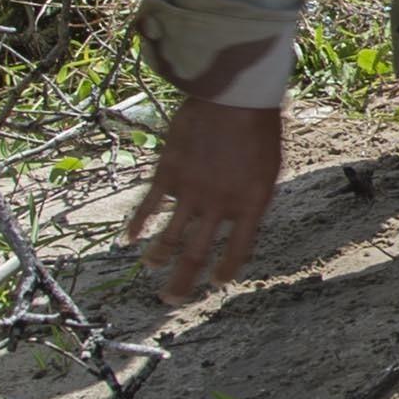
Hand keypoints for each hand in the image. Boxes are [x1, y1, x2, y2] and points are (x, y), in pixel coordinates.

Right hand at [132, 95, 282, 299]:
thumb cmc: (260, 125)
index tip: (217, 283)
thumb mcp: (270, 165)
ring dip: (158, 258)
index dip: (227, 269)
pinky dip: (137, 224)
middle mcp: (219, 206)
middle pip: (196, 253)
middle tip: (172, 302)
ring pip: (169, 236)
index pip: (238, 249)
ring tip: (151, 271)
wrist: (234, 96)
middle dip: (183, 282)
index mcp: (250, 205)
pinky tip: (128, 239)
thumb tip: (246, 215)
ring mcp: (191, 192)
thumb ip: (255, 195)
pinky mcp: (168, 174)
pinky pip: (149, 206)